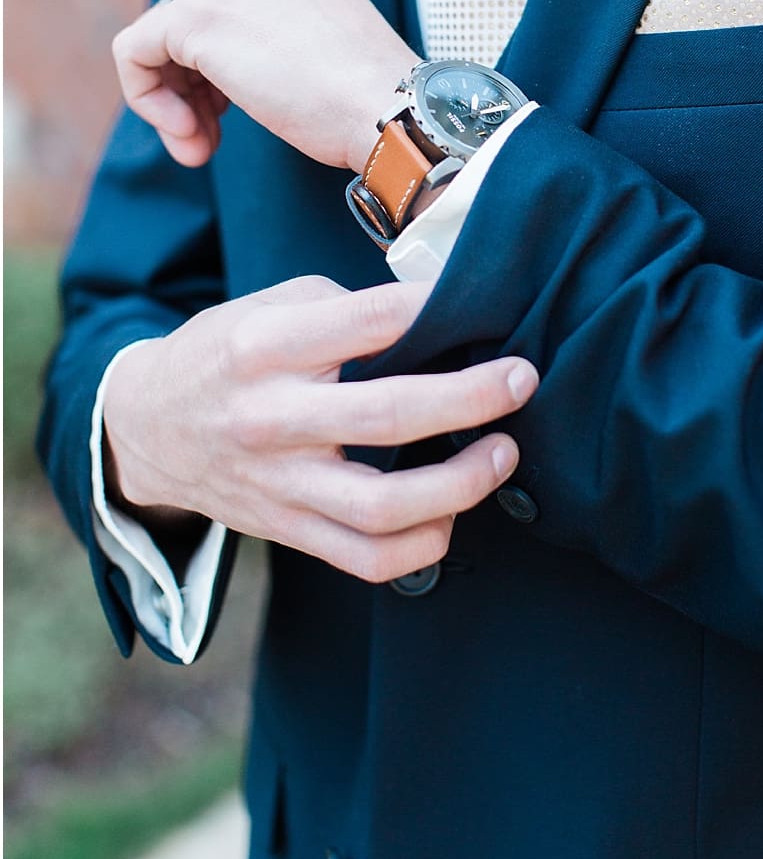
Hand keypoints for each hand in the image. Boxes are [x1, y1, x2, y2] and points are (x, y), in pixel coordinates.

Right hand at [102, 277, 535, 584]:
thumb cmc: (230, 353)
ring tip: (503, 452)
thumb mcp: (272, 306)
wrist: (144, 427)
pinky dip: (424, 544)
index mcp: (267, 347)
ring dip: (462, 483)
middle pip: (389, 415)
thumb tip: (444, 313)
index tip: (487, 299)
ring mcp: (280, 483)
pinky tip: (455, 511)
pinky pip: (367, 558)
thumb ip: (348, 309)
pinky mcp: (289, 530)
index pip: (371, 320)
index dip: (440, 305)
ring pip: (383, 505)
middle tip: (522, 379)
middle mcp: (271, 418)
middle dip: (473, 397)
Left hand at [113, 0, 419, 174]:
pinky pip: (135, 53)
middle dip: (197, 87)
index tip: (239, 108)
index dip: (225, 63)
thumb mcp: (323, 42)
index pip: (230, 2)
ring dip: (176, 101)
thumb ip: (273, 31)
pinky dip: (147, 98)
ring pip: (161, 39)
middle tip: (215, 135)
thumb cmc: (369, 95)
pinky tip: (187, 134)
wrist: (388, 108)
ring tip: (202, 145)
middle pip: (193, 20)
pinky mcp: (195, 16)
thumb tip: (224, 63)